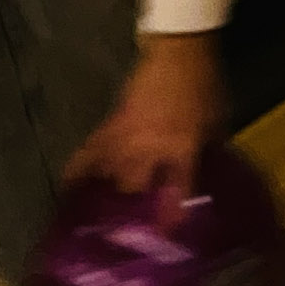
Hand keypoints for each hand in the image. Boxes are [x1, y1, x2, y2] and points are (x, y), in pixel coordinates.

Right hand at [65, 33, 224, 223]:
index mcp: (183, 145)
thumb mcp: (218, 119)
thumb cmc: (203, 84)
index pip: (179, 189)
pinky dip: (78, 172)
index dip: (172, 216)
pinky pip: (88, 154)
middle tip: (132, 232)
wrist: (179, 48)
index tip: (166, 237)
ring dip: (109, 197)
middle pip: (136, 188)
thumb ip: (211, 151)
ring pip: (110, 176)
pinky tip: (67, 190)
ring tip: (99, 225)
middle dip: (135, 211)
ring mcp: (127, 136)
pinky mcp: (110, 125)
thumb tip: (207, 178)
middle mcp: (150, 147)